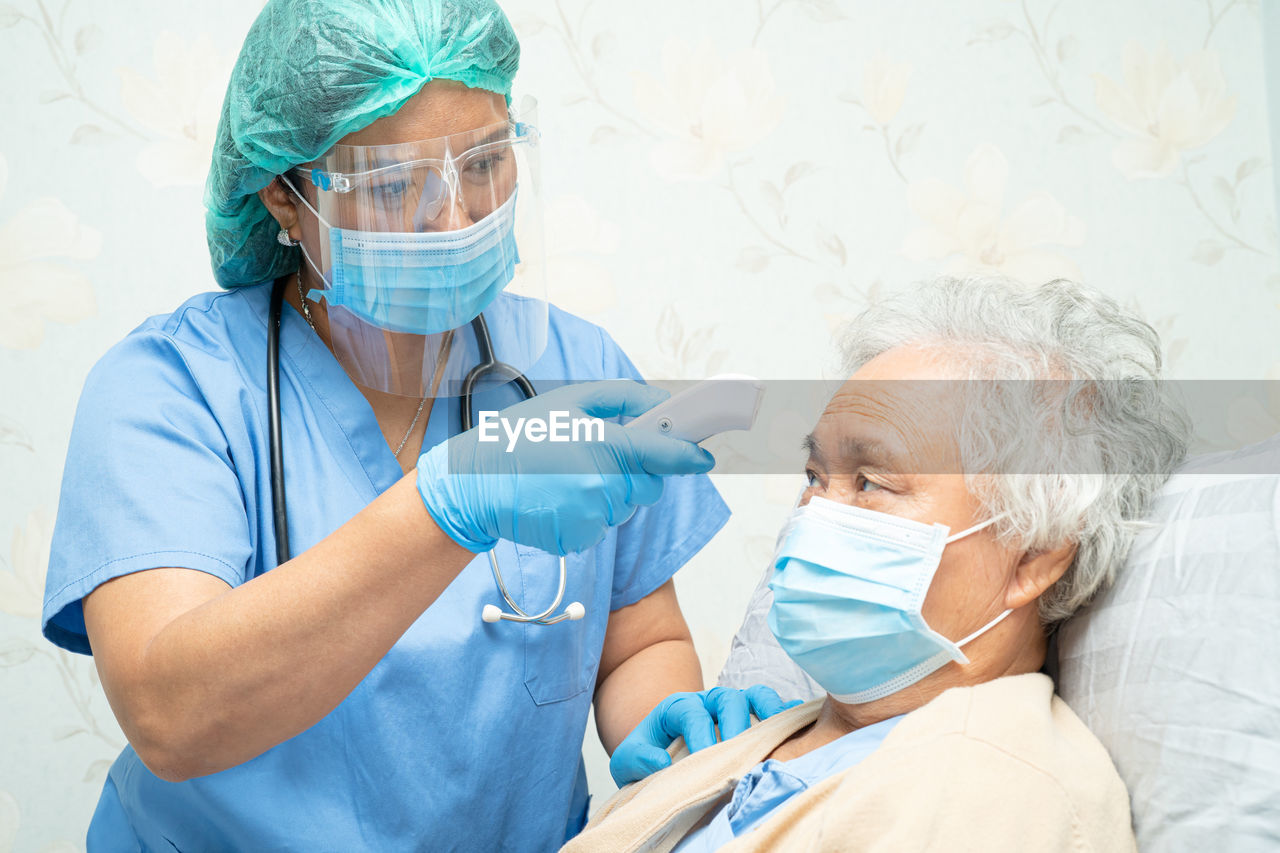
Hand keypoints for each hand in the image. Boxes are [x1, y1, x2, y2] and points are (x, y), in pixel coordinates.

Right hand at [417, 380, 714, 555]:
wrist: (473, 484)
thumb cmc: (521, 437)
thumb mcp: (570, 400)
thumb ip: (624, 398)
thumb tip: (662, 404)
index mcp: (605, 446)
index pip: (664, 455)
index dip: (689, 456)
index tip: (704, 457)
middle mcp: (603, 486)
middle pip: (648, 487)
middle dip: (633, 474)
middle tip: (596, 457)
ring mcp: (590, 517)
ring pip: (622, 508)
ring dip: (607, 494)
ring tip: (566, 477)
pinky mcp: (577, 540)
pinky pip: (599, 527)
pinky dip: (586, 515)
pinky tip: (558, 498)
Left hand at [609, 685, 801, 785]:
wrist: (656, 755)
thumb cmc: (645, 758)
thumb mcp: (627, 760)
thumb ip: (637, 758)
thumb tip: (661, 761)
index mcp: (677, 707)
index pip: (691, 711)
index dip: (700, 732)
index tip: (705, 757)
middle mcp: (708, 702)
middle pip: (727, 698)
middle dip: (736, 725)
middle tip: (740, 752)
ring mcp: (734, 708)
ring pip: (755, 695)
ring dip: (768, 711)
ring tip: (777, 734)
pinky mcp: (753, 718)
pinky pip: (774, 707)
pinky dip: (788, 714)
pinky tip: (800, 728)